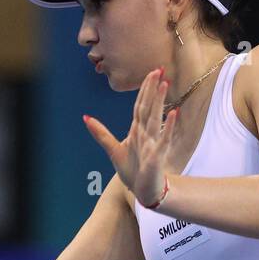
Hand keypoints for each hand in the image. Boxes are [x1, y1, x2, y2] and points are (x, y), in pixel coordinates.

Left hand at [83, 67, 177, 207]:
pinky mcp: (157, 156)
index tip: (150, 72)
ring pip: (156, 118)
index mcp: (137, 130)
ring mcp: (153, 144)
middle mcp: (146, 134)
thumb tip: (86, 117)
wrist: (144, 190)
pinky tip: (173, 113)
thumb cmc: (132, 170)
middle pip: (148, 107)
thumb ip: (100, 133)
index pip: (140, 105)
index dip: (144, 89)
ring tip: (165, 84)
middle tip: (160, 69)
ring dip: (160, 101)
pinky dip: (167, 127)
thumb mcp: (113, 150)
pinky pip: (163, 139)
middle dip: (153, 89)